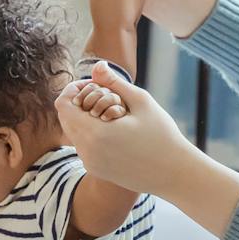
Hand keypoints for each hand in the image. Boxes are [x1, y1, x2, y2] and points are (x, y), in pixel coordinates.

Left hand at [55, 63, 204, 195]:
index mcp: (95, 133)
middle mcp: (87, 152)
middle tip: (105, 97)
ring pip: (74, 133)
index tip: (94, 86)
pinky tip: (116, 132)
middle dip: (79, 103)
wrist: (175, 174)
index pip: (63, 105)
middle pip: (65, 118)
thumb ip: (114, 82)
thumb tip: (96, 65)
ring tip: (113, 115)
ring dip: (86, 119)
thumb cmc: (162, 135)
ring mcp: (90, 163)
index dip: (73, 90)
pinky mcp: (97, 171)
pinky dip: (92, 135)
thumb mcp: (140, 102)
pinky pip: (84, 147)